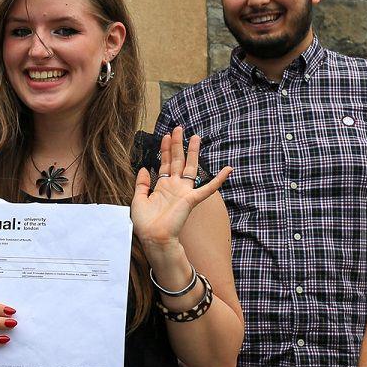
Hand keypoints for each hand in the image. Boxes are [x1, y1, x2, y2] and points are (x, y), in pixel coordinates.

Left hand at [130, 127, 231, 252]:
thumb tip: (144, 168)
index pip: (165, 163)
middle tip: (178, 128)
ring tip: (196, 137)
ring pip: (190, 167)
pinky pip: (208, 188)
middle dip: (178, 144)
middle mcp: (174, 186)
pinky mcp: (191, 199)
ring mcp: (184, 192)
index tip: (165, 136)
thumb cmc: (145, 223)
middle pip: (177, 160)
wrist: (154, 238)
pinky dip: (218, 179)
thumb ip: (142, 184)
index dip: (165, 149)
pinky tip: (228, 169)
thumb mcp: (138, 200)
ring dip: (193, 152)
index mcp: (162, 187)